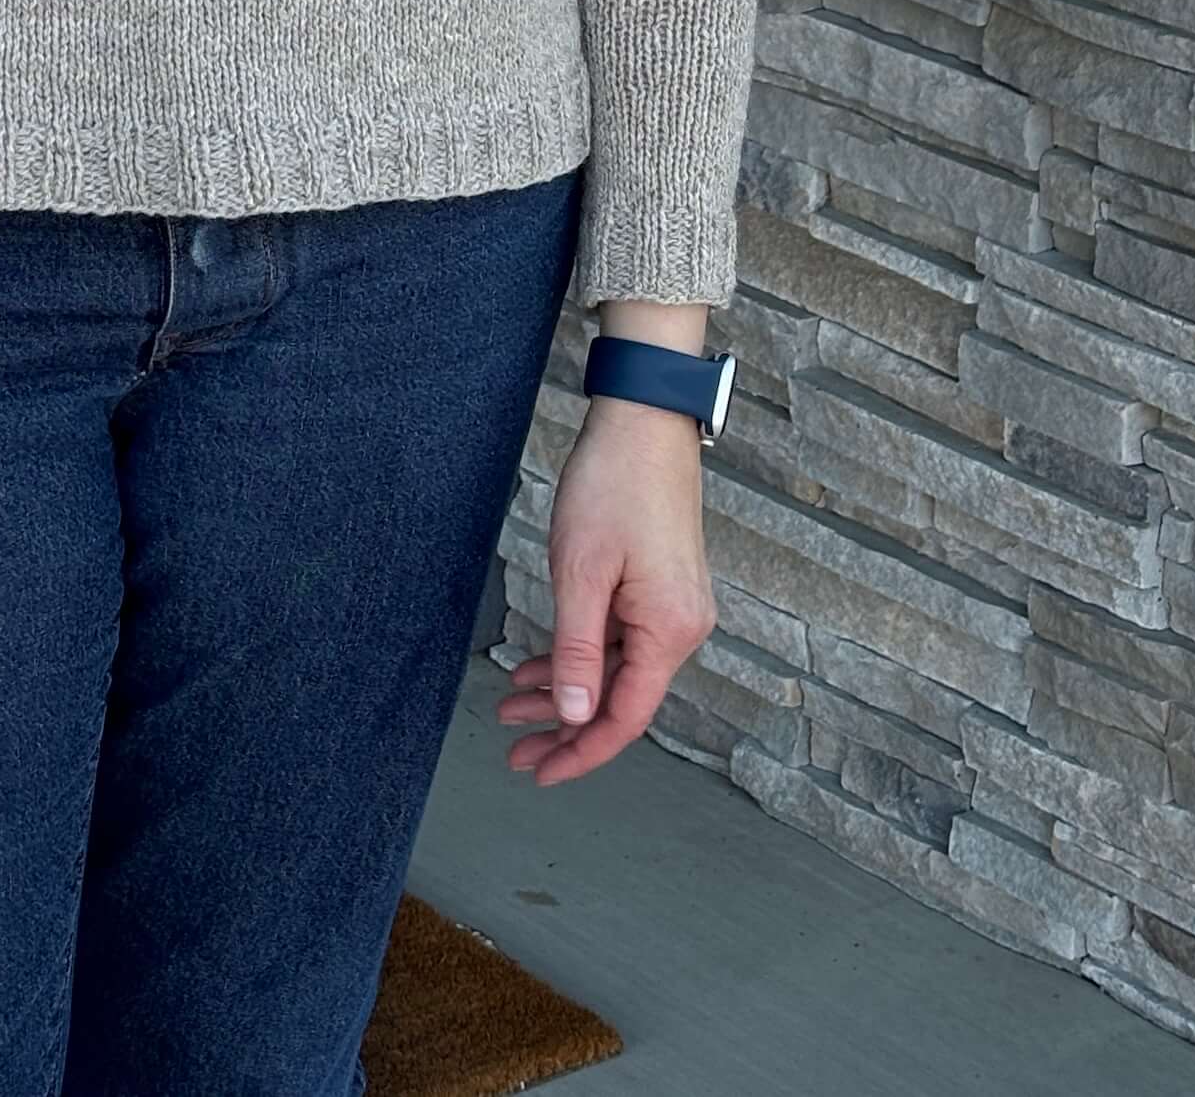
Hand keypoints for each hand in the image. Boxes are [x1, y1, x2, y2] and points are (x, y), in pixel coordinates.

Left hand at [494, 397, 716, 784]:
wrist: (644, 421)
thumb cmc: (613, 485)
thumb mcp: (581, 573)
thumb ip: (579, 651)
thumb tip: (578, 717)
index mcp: (669, 631)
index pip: (625, 717)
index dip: (581, 752)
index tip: (541, 772)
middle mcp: (682, 628)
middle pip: (620, 700)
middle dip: (564, 726)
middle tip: (515, 750)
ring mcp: (674, 608)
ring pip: (615, 670)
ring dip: (565, 688)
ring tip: (511, 703)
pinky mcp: (661, 589)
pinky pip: (619, 639)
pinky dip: (579, 654)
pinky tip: (539, 664)